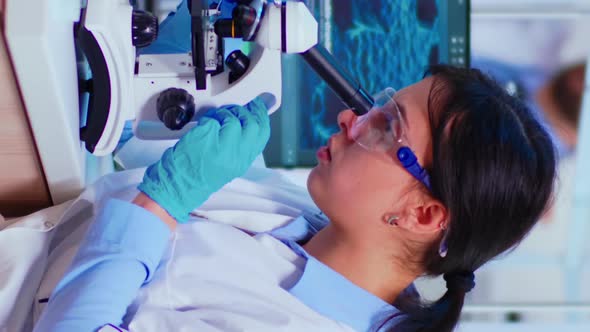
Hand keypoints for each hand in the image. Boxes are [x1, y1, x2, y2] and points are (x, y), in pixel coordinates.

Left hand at [138, 97, 269, 221]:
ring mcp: (221, 147)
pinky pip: (213, 119)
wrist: (179, 186)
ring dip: (223, 113)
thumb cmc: (199, 176)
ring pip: (233, 119)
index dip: (261, 116)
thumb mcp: (228, 164)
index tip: (257, 107)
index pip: (262, 134)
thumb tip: (247, 122)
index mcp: (243, 161)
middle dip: (243, 112)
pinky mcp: (205, 138)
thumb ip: (240, 143)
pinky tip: (204, 126)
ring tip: (215, 121)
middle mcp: (236, 155)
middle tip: (233, 112)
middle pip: (252, 124)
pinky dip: (208, 118)